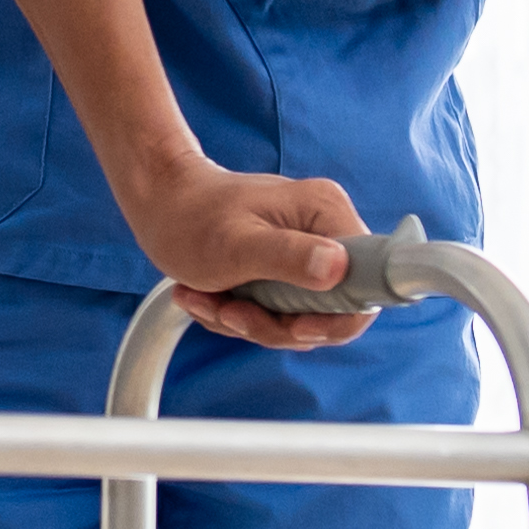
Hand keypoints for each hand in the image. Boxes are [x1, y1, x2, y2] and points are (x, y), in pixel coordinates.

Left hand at [111, 155, 374, 350]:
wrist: (159, 202)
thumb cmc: (190, 217)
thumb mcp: (235, 245)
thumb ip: (288, 257)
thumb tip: (339, 269)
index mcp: (327, 214)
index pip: (370, 283)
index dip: (339, 318)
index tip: (294, 327)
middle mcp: (326, 232)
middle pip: (332, 310)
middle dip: (276, 325)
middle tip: (230, 311)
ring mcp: (307, 252)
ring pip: (299, 318)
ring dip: (248, 321)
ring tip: (205, 297)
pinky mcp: (287, 270)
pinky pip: (276, 314)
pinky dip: (239, 315)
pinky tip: (205, 296)